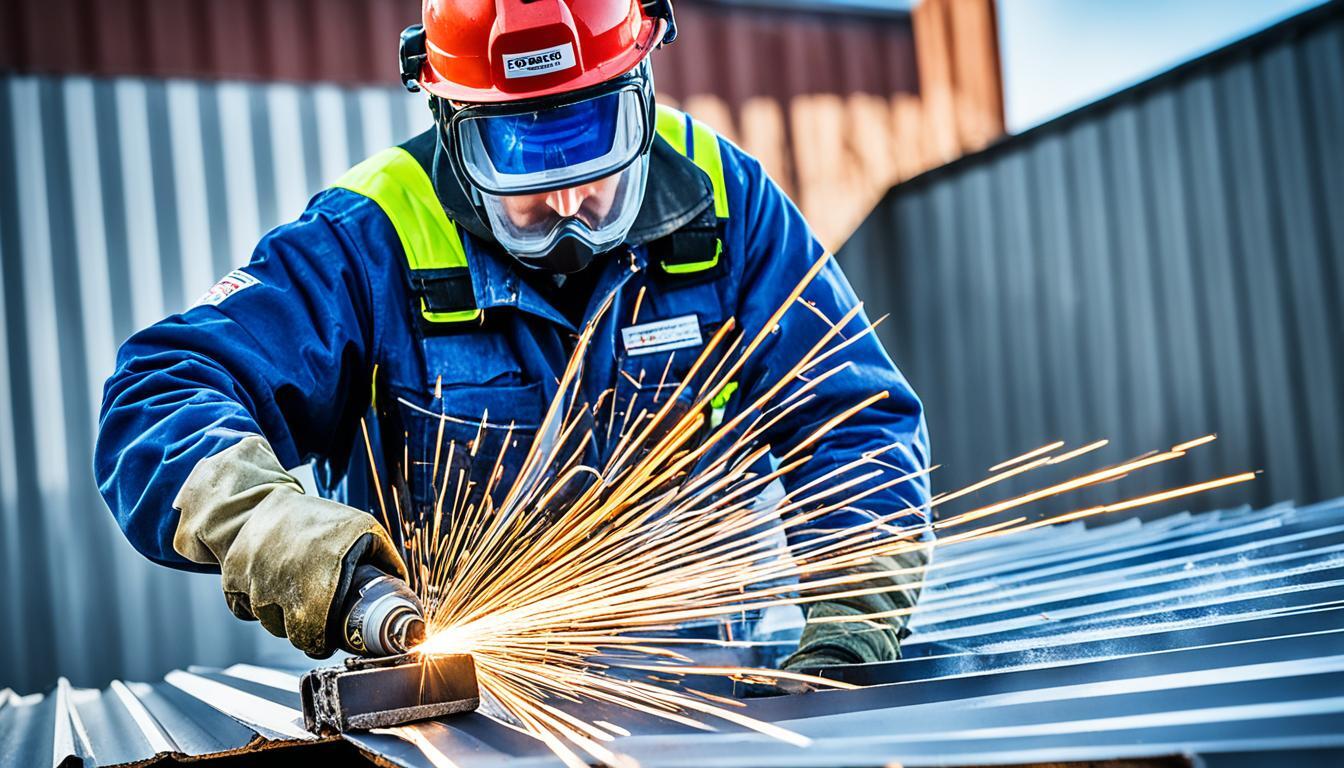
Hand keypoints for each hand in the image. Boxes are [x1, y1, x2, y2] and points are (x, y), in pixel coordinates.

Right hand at [172, 436, 405, 656]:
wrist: (262, 500)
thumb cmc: (317, 518)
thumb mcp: (363, 530)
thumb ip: (386, 560)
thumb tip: (403, 588)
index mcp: (317, 577)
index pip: (311, 636)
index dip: (318, 644)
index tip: (323, 642)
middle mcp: (281, 583)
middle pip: (289, 632)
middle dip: (302, 631)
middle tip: (311, 618)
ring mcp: (253, 581)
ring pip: (267, 620)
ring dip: (280, 615)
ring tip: (292, 591)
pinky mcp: (231, 578)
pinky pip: (243, 609)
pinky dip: (255, 604)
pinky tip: (269, 586)